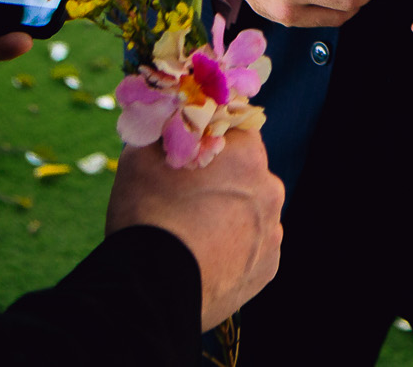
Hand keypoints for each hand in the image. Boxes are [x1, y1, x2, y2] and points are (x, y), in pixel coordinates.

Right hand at [106, 130, 284, 330]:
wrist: (153, 288)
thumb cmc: (146, 214)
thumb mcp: (140, 156)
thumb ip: (163, 134)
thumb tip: (168, 123)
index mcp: (247, 153)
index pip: (235, 133)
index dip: (210, 144)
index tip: (189, 161)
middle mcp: (270, 188)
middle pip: (246, 176)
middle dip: (221, 184)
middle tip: (185, 203)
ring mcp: (272, 231)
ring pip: (250, 215)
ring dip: (228, 220)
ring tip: (191, 239)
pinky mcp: (268, 267)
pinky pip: (251, 252)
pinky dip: (232, 253)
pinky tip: (203, 262)